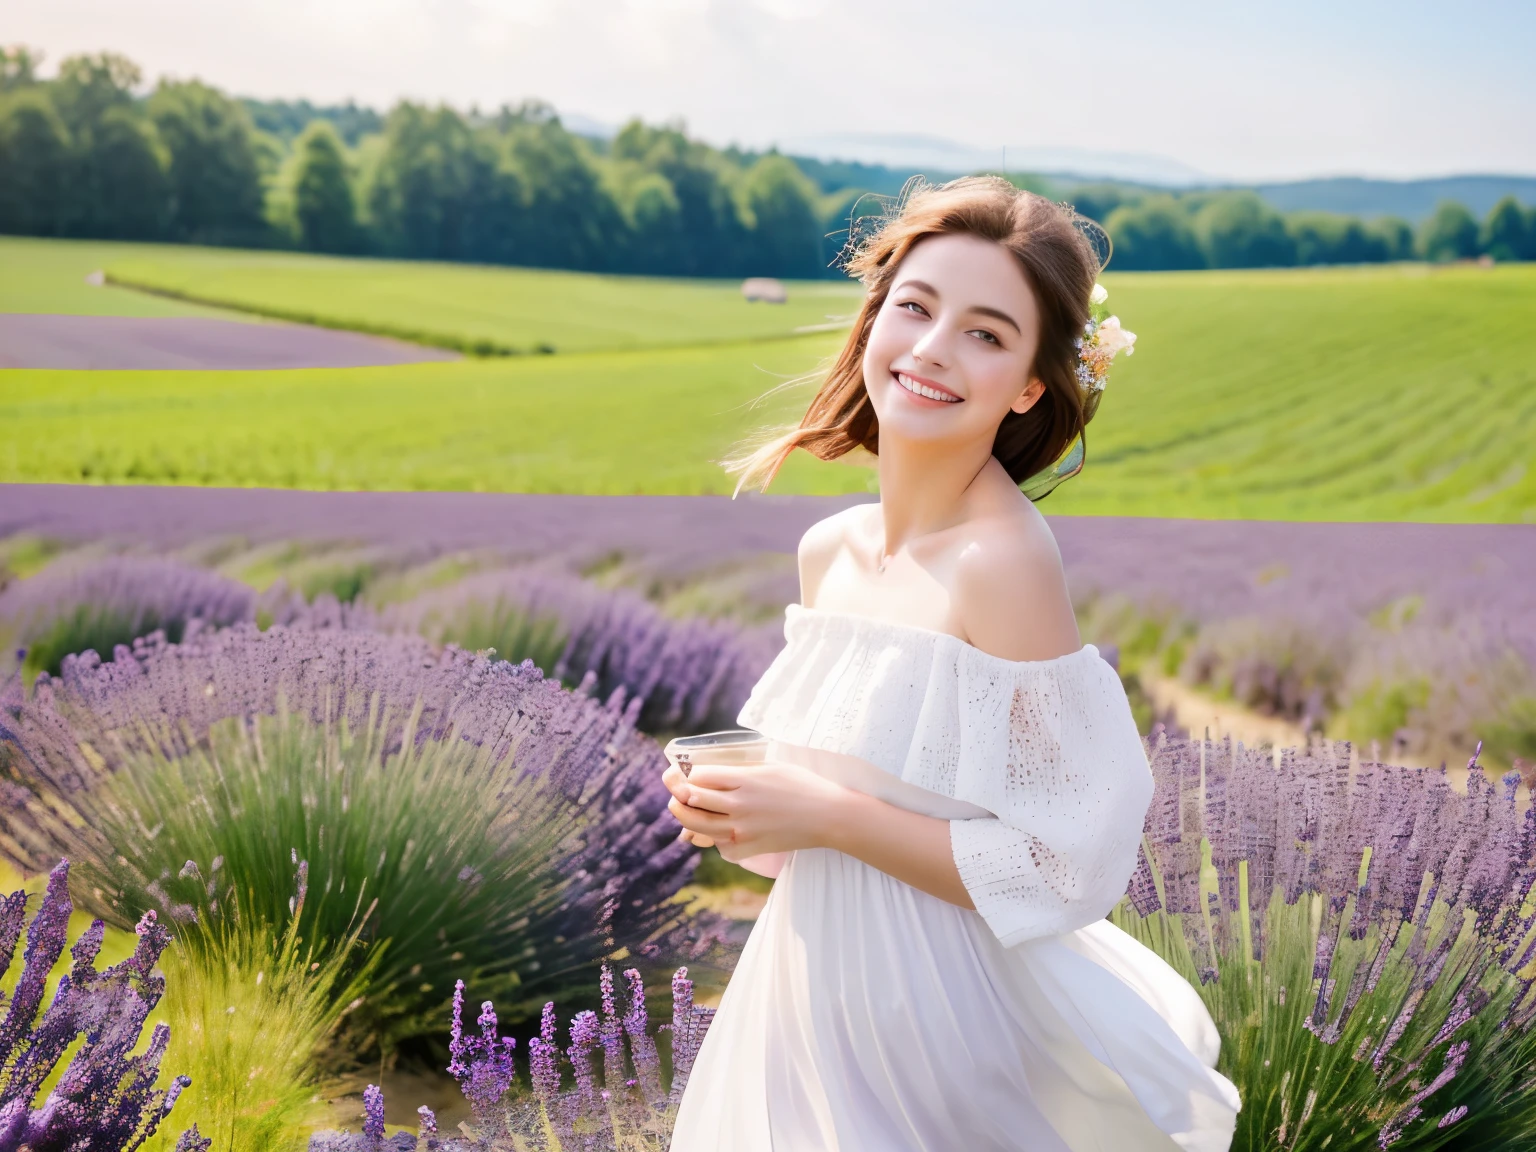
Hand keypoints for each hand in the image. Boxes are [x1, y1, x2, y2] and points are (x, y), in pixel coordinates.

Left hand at [662, 757, 848, 861]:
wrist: (827, 816)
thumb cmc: (802, 785)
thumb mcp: (770, 767)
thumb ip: (739, 771)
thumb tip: (710, 773)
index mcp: (745, 780)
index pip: (699, 776)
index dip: (684, 773)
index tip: (679, 771)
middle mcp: (739, 805)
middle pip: (691, 799)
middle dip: (676, 792)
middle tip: (673, 788)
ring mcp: (742, 829)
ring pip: (697, 825)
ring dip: (684, 815)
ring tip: (679, 808)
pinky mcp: (748, 848)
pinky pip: (718, 846)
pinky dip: (711, 838)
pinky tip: (713, 831)